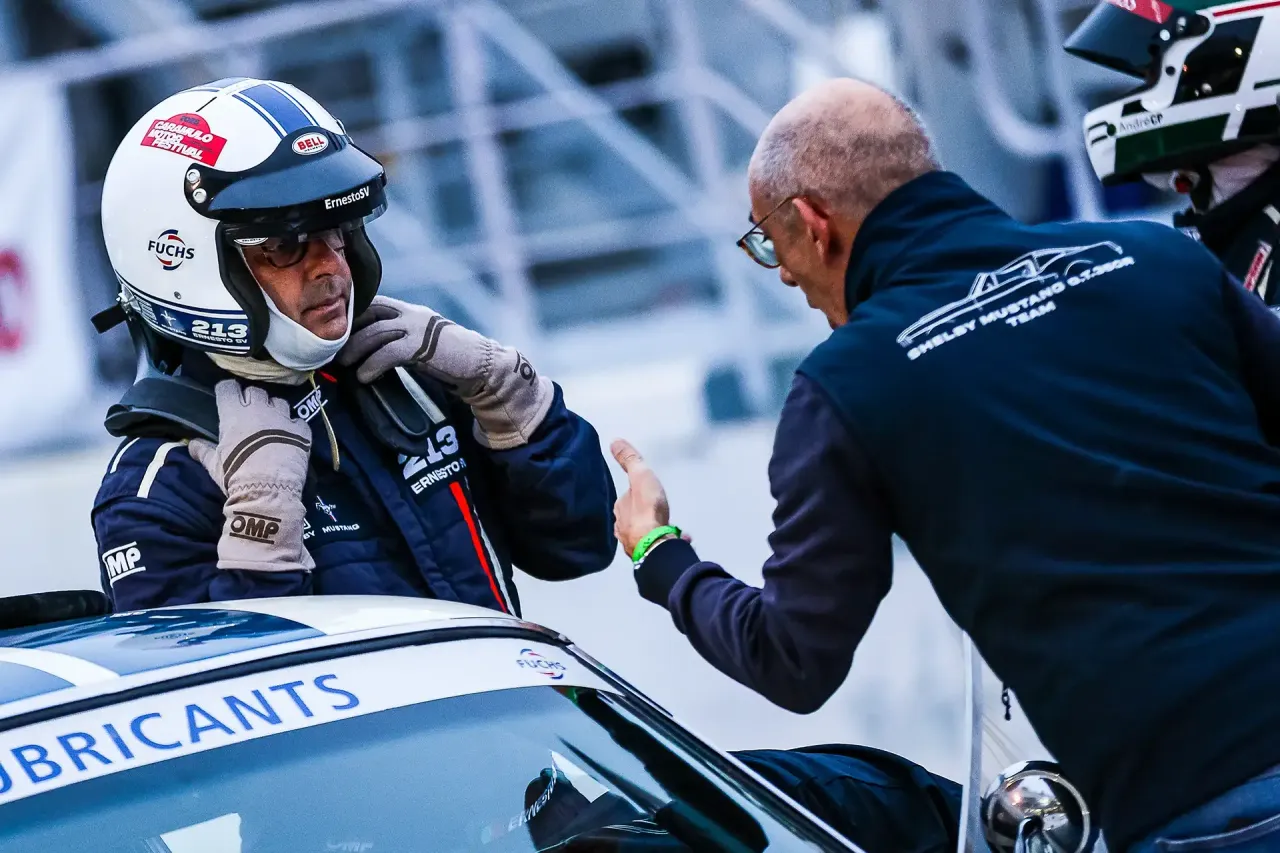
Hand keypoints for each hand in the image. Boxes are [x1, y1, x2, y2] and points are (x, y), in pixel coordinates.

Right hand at [188, 379, 313, 572]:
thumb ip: (204, 451)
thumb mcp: (215, 465)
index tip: (227, 397)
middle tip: (250, 413)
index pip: (228, 388)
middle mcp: (259, 410)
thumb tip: (191, 444)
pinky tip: (291, 437)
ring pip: (279, 402)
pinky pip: (299, 421)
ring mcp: (283, 418)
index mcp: (234, 414)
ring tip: (272, 424)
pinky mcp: (301, 430)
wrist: (268, 491)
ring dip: (275, 409)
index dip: (228, 391)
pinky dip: (295, 427)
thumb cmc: (236, 475)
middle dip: (252, 399)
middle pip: (255, 391)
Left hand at [338, 296, 552, 449]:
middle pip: (368, 315)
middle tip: (331, 351)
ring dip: (355, 351)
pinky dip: (372, 366)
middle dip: (347, 332)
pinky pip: (388, 353)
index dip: (351, 315)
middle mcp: (412, 314)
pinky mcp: (423, 346)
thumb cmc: (450, 360)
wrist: (481, 367)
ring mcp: (418, 328)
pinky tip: (365, 378)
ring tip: (344, 366)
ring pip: (374, 333)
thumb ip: (399, 340)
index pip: (373, 304)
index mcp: (410, 311)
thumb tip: (369, 350)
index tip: (334, 332)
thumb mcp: (422, 343)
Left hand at [611, 439, 677, 557]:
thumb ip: (629, 459)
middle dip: (646, 514)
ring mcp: (634, 543)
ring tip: (670, 527)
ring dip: (657, 529)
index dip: (637, 495)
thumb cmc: (648, 510)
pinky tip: (680, 539)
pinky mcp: (648, 555)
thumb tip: (614, 441)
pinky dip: (667, 541)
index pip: (627, 499)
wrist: (656, 544)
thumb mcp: (640, 476)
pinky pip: (659, 546)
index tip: (648, 494)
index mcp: (621, 509)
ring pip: (646, 533)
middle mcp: (623, 528)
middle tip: (660, 511)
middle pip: (635, 517)